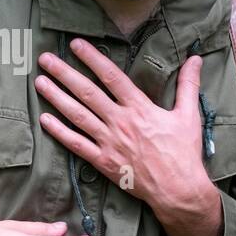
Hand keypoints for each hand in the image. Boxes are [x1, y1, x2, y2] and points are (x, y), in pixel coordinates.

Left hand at [33, 37, 213, 211]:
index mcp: (140, 108)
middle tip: (46, 59)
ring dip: (56, 97)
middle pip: (88, 93)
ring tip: (39, 82)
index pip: (112, 77)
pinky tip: (44, 120)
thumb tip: (196, 58)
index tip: (76, 44)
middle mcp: (121, 122)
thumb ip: (188, 85)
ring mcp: (110, 142)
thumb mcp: (189, 115)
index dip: (93, 59)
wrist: (178, 190)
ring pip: (77, 115)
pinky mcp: (103, 162)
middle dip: (65, 73)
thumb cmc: (184, 153)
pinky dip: (59, 132)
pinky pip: (76, 145)